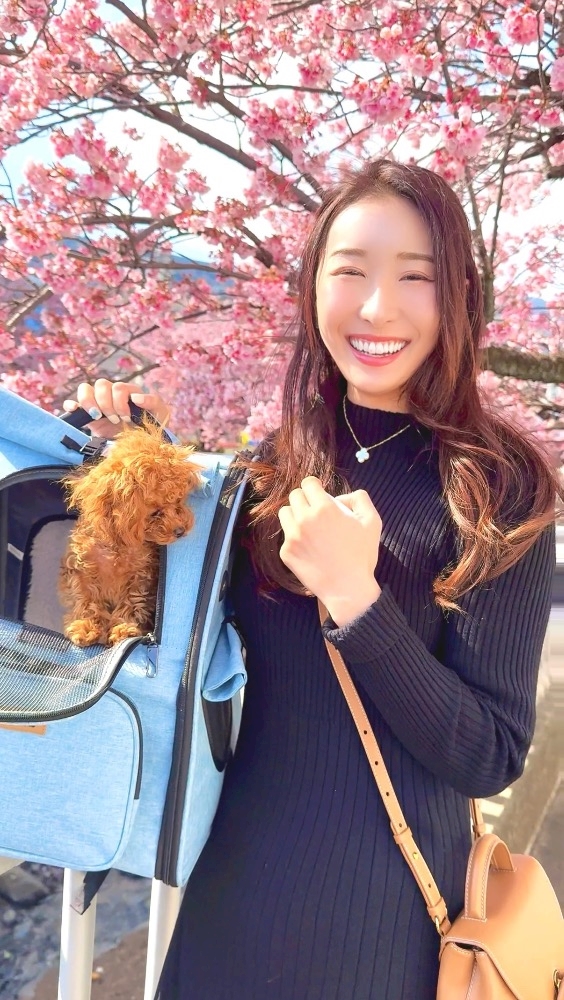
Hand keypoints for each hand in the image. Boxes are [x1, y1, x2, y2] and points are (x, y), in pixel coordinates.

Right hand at [62, 379, 170, 439]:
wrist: (141, 446)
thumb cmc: (152, 427)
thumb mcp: (159, 414)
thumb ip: (153, 402)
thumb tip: (136, 397)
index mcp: (128, 392)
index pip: (118, 387)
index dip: (120, 401)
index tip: (125, 418)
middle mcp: (111, 394)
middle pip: (101, 384)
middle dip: (107, 404)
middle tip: (115, 420)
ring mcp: (98, 404)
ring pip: (86, 389)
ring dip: (90, 402)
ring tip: (98, 417)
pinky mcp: (88, 417)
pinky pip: (74, 404)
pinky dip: (72, 404)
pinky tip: (74, 410)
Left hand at [278, 476, 381, 626]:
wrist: (348, 589)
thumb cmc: (362, 556)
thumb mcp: (372, 521)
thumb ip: (360, 498)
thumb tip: (341, 497)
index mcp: (324, 508)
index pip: (308, 483)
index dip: (315, 487)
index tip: (319, 494)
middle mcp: (304, 519)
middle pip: (295, 496)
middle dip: (305, 500)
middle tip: (315, 511)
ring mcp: (292, 537)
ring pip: (285, 513)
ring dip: (296, 515)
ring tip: (309, 526)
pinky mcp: (286, 553)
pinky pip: (285, 536)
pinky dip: (295, 538)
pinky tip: (309, 547)